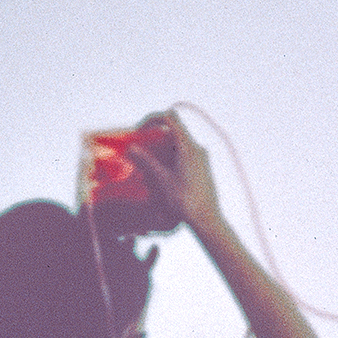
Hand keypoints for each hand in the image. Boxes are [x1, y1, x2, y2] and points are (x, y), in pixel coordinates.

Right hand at [127, 111, 222, 233]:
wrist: (207, 219)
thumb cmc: (185, 200)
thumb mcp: (162, 180)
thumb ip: (146, 161)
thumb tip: (131, 148)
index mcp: (188, 146)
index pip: (170, 117)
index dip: (152, 118)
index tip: (139, 131)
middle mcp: (197, 147)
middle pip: (174, 130)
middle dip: (155, 136)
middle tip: (140, 149)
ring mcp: (202, 158)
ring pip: (179, 143)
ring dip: (162, 148)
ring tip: (148, 164)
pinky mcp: (202, 168)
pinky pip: (185, 154)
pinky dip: (171, 157)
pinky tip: (162, 173)